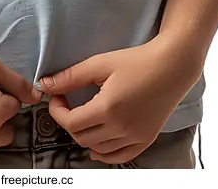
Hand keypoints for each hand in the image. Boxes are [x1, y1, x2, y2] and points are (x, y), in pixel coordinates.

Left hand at [37, 38, 199, 164]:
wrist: (171, 66)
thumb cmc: (138, 61)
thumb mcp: (101, 63)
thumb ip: (71, 76)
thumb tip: (46, 84)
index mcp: (108, 108)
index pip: (70, 123)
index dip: (57, 111)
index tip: (56, 98)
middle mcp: (121, 127)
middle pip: (81, 137)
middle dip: (68, 121)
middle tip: (67, 103)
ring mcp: (134, 136)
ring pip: (98, 149)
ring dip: (84, 136)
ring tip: (83, 116)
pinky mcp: (145, 140)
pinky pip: (119, 156)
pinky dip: (104, 153)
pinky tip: (97, 143)